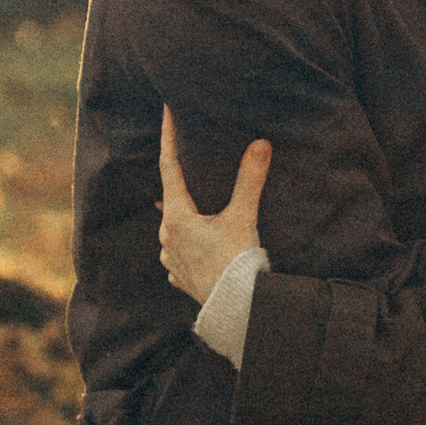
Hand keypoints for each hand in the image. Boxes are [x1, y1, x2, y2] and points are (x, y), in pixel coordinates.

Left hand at [158, 107, 271, 307]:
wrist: (237, 310)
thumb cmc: (237, 262)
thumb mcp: (244, 217)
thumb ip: (250, 180)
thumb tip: (260, 144)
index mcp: (178, 217)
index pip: (169, 168)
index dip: (168, 139)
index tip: (165, 114)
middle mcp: (168, 237)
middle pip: (172, 199)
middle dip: (181, 182)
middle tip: (190, 164)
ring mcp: (171, 260)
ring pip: (174, 227)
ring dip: (186, 215)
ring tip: (198, 208)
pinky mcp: (180, 277)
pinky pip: (180, 253)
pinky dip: (188, 243)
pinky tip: (199, 244)